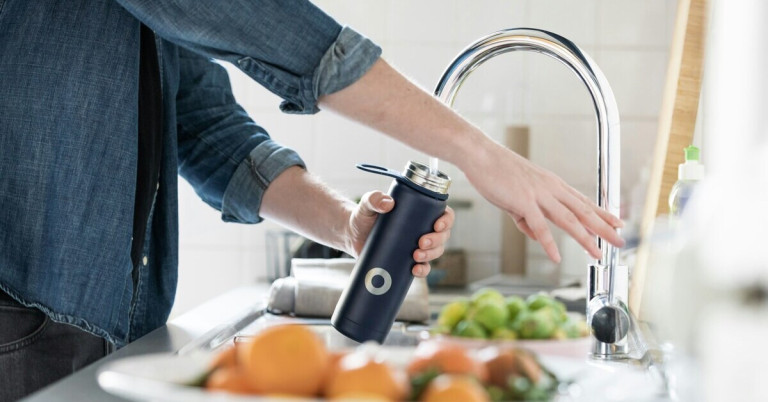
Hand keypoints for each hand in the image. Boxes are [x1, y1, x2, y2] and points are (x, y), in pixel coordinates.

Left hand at [345, 191, 454, 277]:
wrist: (352, 235)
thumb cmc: (364, 215)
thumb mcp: (367, 204)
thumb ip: (374, 199)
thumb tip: (387, 203)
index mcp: (421, 212)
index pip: (444, 214)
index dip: (446, 220)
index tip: (437, 225)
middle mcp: (423, 229)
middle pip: (443, 236)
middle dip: (436, 241)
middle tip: (421, 242)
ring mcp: (417, 246)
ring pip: (436, 252)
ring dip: (431, 255)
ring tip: (416, 256)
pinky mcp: (408, 260)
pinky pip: (423, 268)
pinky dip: (423, 270)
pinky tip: (415, 270)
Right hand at [464, 141, 624, 261]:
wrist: (481, 155)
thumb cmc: (496, 172)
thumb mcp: (516, 196)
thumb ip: (526, 218)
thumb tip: (535, 236)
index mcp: (552, 185)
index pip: (583, 201)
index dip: (602, 213)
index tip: (617, 222)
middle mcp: (551, 188)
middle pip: (584, 211)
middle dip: (604, 228)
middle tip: (620, 240)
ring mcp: (539, 194)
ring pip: (569, 220)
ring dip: (585, 238)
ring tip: (597, 253)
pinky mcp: (523, 201)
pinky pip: (539, 226)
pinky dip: (548, 243)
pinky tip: (556, 256)